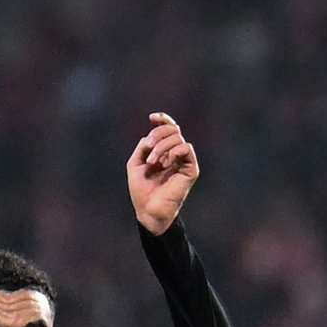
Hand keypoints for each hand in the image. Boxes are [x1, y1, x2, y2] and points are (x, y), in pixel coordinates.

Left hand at [126, 113, 199, 234]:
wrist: (148, 209)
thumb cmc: (141, 190)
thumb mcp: (135, 164)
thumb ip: (143, 147)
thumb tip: (151, 135)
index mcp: (163, 151)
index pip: (168, 129)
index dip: (163, 120)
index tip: (152, 117)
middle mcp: (175, 154)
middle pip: (173, 130)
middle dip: (158, 135)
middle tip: (149, 150)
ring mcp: (184, 161)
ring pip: (178, 138)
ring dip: (162, 147)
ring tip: (153, 163)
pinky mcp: (191, 168)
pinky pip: (186, 148)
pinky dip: (174, 152)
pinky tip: (166, 164)